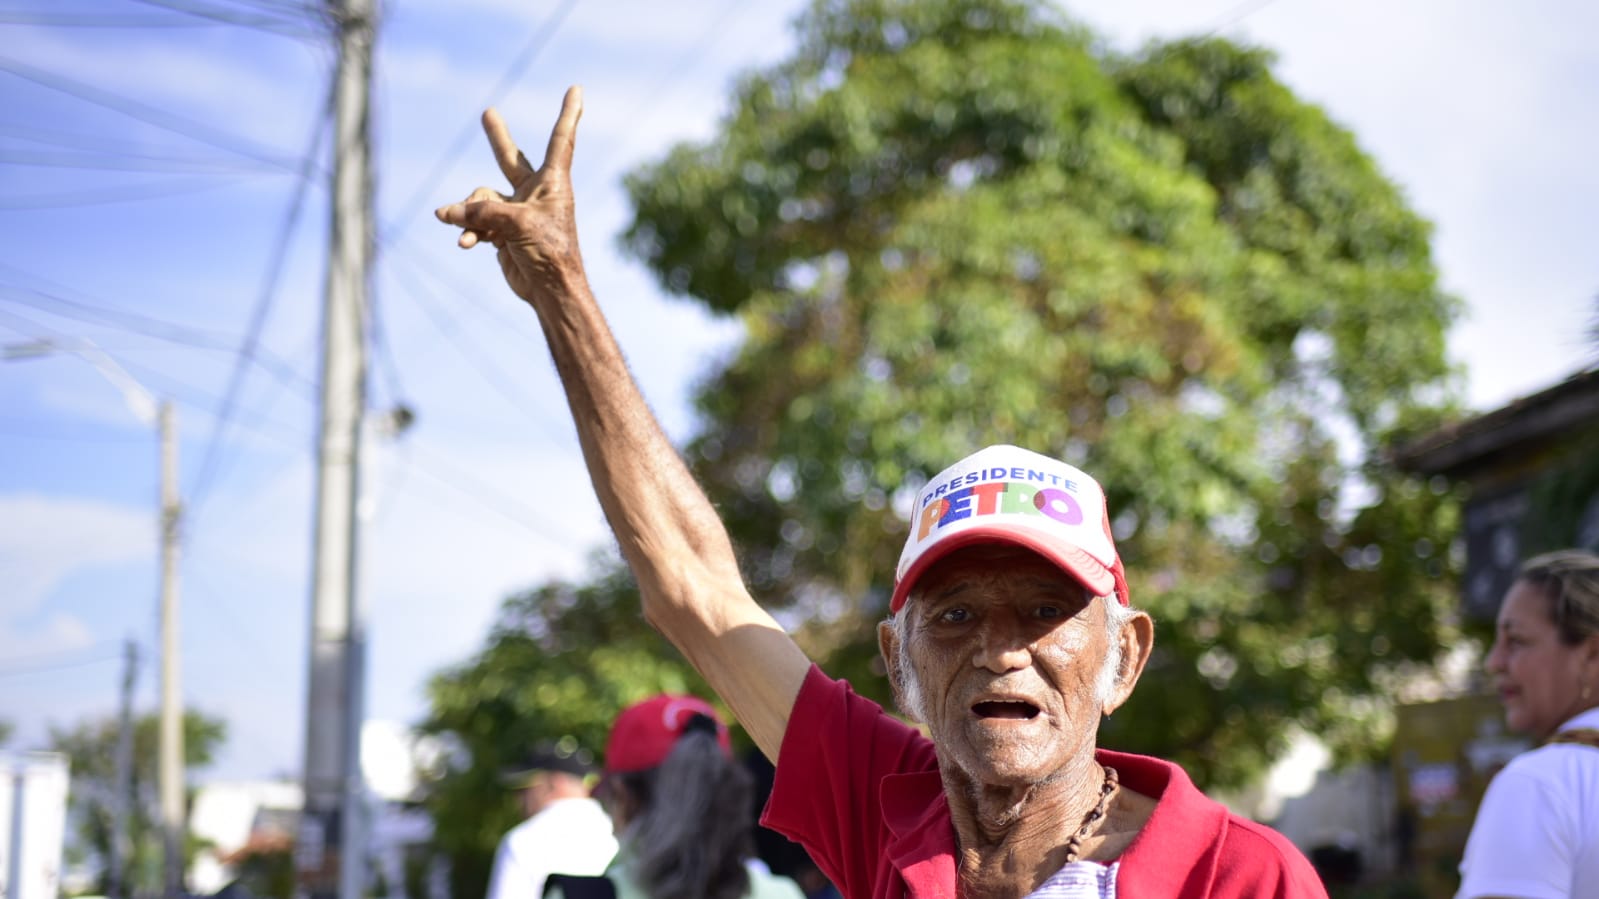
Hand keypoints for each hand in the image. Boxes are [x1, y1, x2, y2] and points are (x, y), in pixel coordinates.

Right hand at [435, 86, 584, 303]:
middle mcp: (534, 192)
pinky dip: (469, 231)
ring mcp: (516, 211)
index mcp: (552, 182)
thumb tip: (445, 213)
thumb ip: (480, 213)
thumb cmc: (548, 252)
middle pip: (510, 159)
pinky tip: (465, 243)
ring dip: (469, 212)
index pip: (560, 140)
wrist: (549, 289)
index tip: (576, 90)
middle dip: (496, 138)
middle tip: (488, 113)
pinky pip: (477, 222)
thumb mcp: (515, 224)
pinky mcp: (502, 231)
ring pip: (480, 199)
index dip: (568, 114)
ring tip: (458, 224)